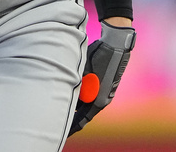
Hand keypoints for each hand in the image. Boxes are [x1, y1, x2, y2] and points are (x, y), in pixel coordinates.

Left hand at [68, 20, 135, 135]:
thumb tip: (67, 95)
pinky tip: (75, 89)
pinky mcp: (107, 83)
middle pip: (84, 111)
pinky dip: (84, 93)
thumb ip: (75, 87)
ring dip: (78, 101)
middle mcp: (104, 99)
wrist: (116, 44)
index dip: (72, 127)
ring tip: (64, 102)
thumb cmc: (98, 57)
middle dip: (73, 114)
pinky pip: (93, 93)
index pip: (82, 120)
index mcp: (98, 101)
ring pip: (88, 101)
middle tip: (59, 118)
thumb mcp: (82, 73)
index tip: (63, 131)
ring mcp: (107, 92)